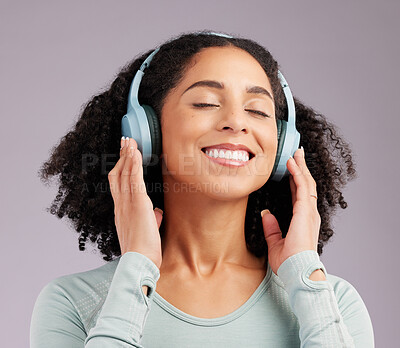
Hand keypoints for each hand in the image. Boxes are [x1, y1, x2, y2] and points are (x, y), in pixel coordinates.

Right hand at [108, 136, 163, 268]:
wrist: (139, 262)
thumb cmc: (143, 250)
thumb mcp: (146, 230)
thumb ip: (150, 218)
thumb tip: (157, 212)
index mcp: (122, 210)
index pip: (118, 183)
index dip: (120, 167)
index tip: (124, 155)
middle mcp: (121, 204)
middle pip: (118, 174)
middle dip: (121, 156)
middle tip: (125, 141)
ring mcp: (128, 203)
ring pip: (125, 173)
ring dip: (127, 155)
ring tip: (130, 140)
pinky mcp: (138, 204)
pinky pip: (134, 180)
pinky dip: (134, 164)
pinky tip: (135, 153)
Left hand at [261, 147, 320, 275]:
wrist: (296, 271)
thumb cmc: (289, 262)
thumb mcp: (275, 242)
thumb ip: (272, 228)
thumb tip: (266, 213)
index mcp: (302, 220)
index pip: (299, 194)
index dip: (296, 180)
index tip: (291, 167)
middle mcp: (308, 214)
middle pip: (305, 185)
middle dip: (301, 168)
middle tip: (296, 153)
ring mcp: (309, 212)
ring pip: (306, 183)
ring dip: (300, 166)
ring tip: (296, 152)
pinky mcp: (305, 212)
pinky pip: (303, 188)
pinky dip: (298, 174)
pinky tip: (292, 163)